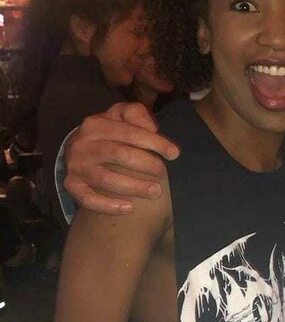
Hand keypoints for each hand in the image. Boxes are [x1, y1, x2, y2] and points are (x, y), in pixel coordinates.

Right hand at [63, 103, 179, 215]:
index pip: (129, 132)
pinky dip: (108, 205)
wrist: (78, 147)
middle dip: (146, 164)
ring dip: (133, 187)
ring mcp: (76, 166)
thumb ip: (136, 114)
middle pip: (119, 154)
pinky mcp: (72, 185)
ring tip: (155, 191)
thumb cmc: (109, 131)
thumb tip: (152, 128)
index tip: (174, 153)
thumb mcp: (120, 115)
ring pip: (106, 179)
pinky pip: (88, 199)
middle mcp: (82, 145)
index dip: (154, 142)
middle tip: (163, 173)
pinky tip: (129, 208)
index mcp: (95, 124)